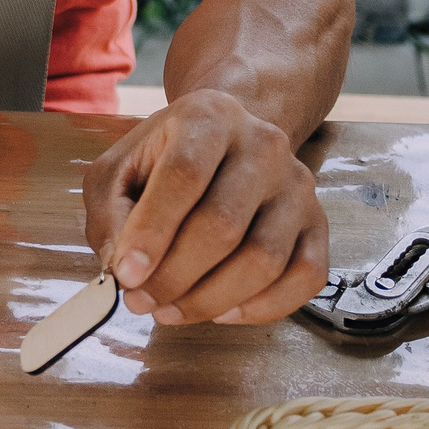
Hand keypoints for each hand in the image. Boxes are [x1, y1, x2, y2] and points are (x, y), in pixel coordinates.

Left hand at [82, 88, 327, 325]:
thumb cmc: (165, 158)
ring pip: (264, 259)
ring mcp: (297, 185)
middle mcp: (263, 145)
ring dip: (211, 299)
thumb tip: (122, 268)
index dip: (154, 230)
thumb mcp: (120, 168)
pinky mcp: (318, 222)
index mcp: (209, 117)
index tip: (127, 275)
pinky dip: (263, 307)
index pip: (185, 175)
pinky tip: (223, 311)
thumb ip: (110, 213)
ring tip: (169, 311)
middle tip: (140, 302)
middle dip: (175, 276)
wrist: (227, 139)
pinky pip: (306, 276)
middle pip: (224, 224)